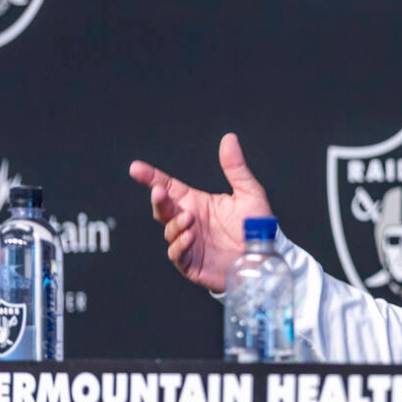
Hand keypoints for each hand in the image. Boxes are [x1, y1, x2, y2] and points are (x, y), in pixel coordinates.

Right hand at [129, 133, 272, 291]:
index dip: (151, 177)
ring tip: (189, 218)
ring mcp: (189, 243)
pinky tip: (190, 236)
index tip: (136, 168)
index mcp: (197, 203)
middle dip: (158, 200)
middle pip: (163, 209)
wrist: (265, 257)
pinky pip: (178, 254)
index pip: (169, 187)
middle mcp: (189, 221)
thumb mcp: (249, 193)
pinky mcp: (192, 263)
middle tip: (159, 192)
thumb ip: (235, 167)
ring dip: (175, 223)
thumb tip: (229, 138)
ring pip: (169, 231)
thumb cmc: (256, 227)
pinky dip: (180, 244)